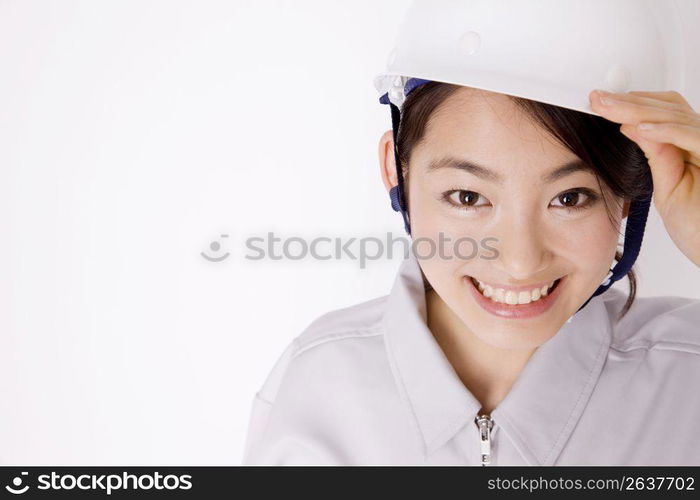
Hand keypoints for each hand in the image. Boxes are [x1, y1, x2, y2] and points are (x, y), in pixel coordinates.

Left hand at [589, 89, 699, 267]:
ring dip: (639, 110)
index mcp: (694, 145)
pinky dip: (667, 131)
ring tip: (608, 107)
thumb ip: (656, 156)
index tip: (600, 103)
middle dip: (629, 102)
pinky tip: (641, 128)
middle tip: (597, 99)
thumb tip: (633, 127)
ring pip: (677, 117)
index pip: (664, 112)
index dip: (633, 104)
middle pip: (670, 107)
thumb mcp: (669, 187)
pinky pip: (694, 138)